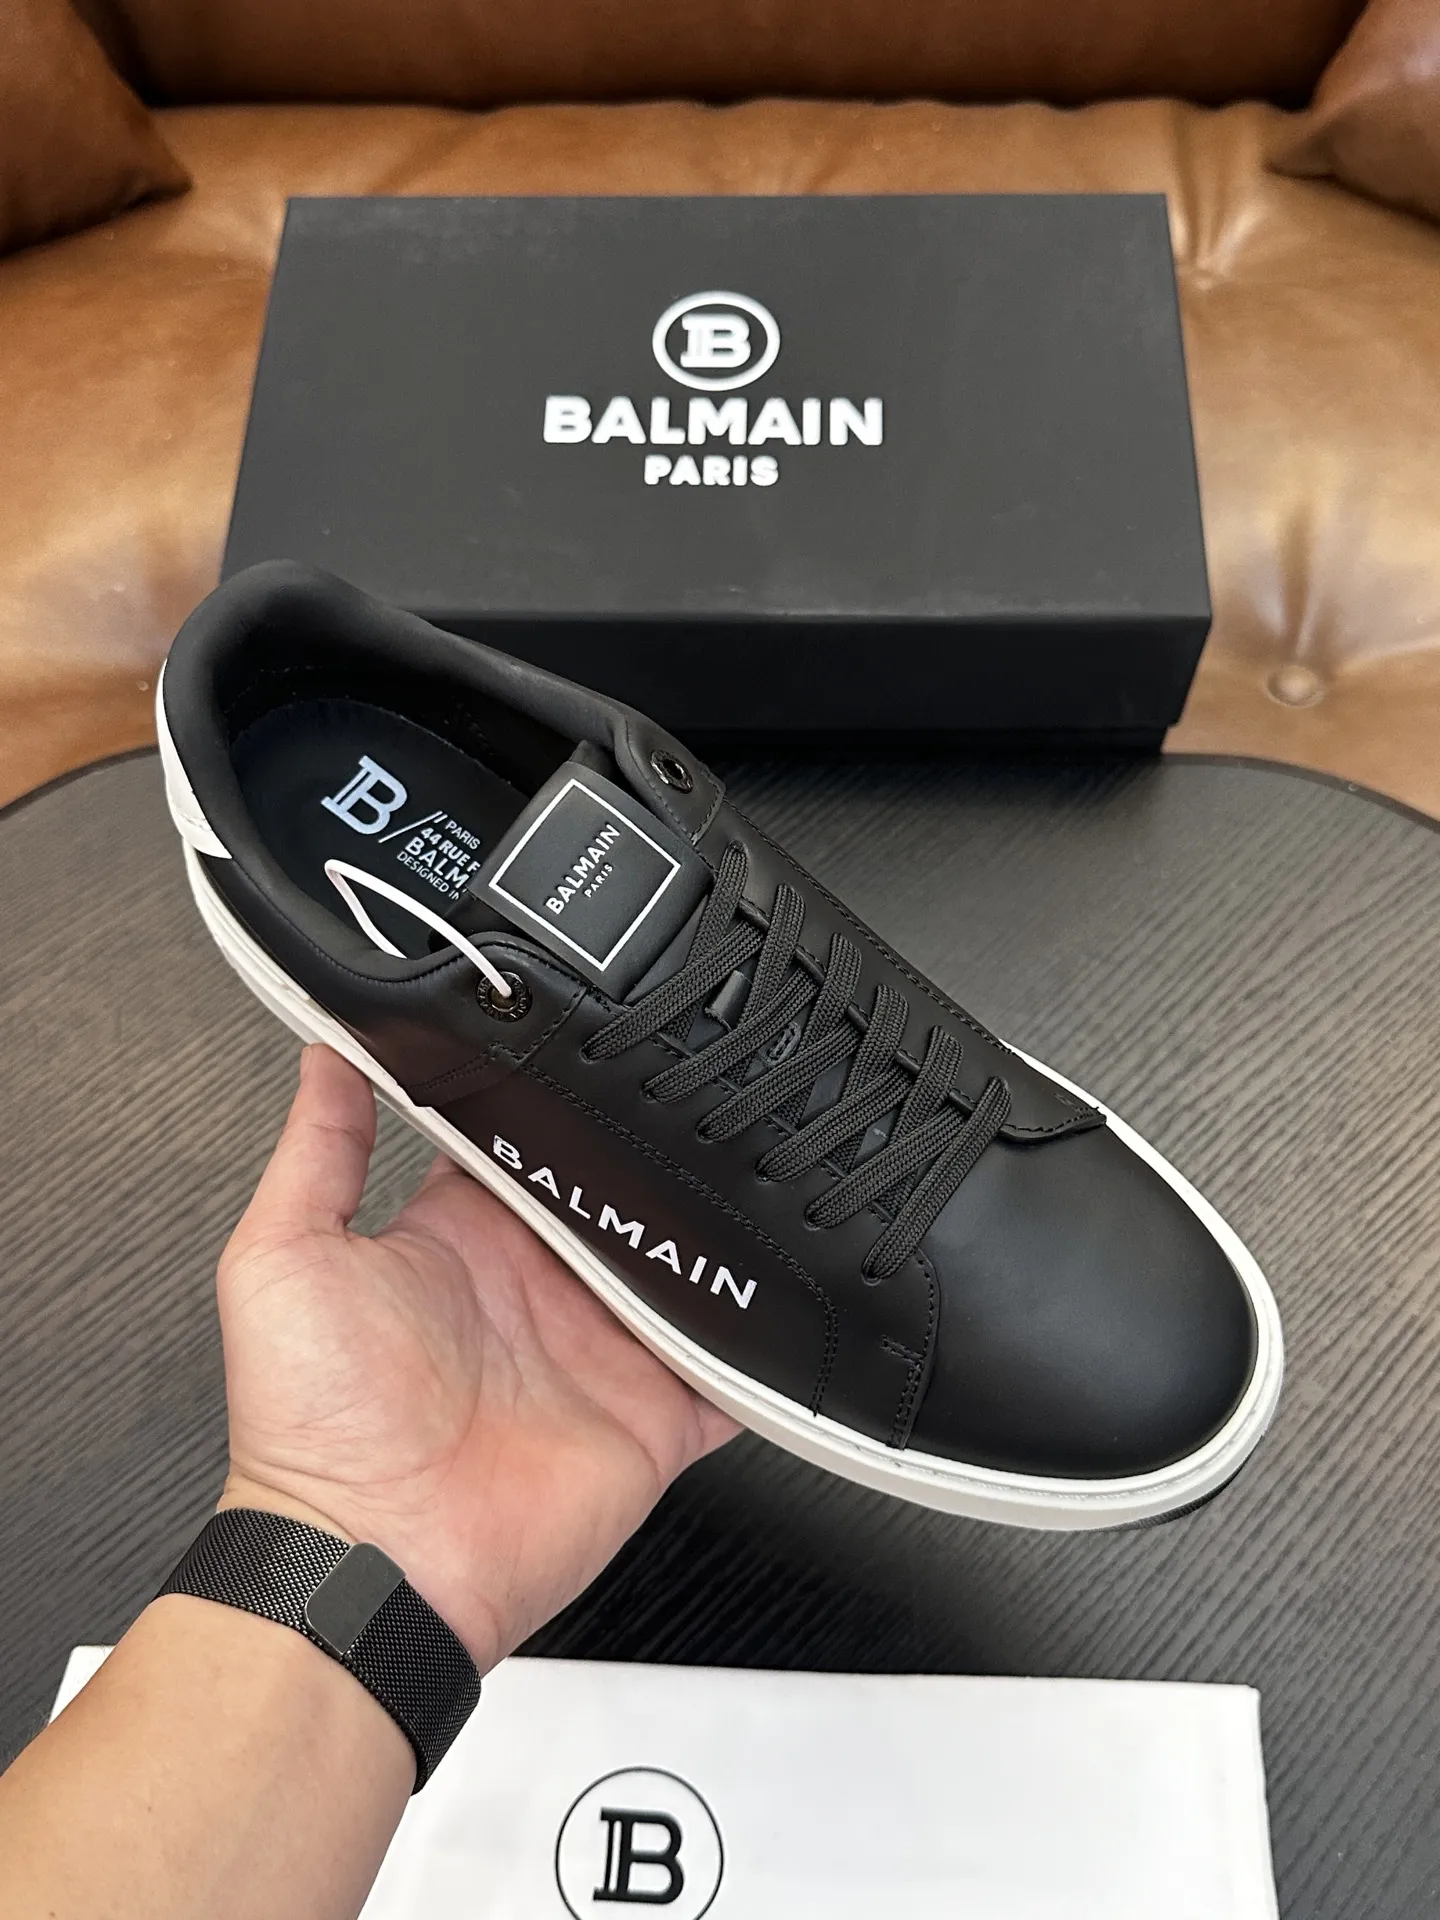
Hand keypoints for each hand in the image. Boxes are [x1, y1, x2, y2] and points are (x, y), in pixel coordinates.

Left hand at [216, 1044, 735, 1671]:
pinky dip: (760, 1349)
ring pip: (681, 1272)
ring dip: (711, 1236)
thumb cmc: (313, 1430)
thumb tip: (326, 1053)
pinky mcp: (651, 1418)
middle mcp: (536, 1291)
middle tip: (694, 1101)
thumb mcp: (282, 1259)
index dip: (558, 1100)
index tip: (594, 1046)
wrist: (372, 1566)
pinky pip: (728, 1374)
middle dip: (652, 1156)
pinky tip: (782, 1301)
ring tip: (750, 1178)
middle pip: (617, 1198)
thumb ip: (318, 1150)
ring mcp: (598, 1354)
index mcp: (461, 1243)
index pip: (525, 1146)